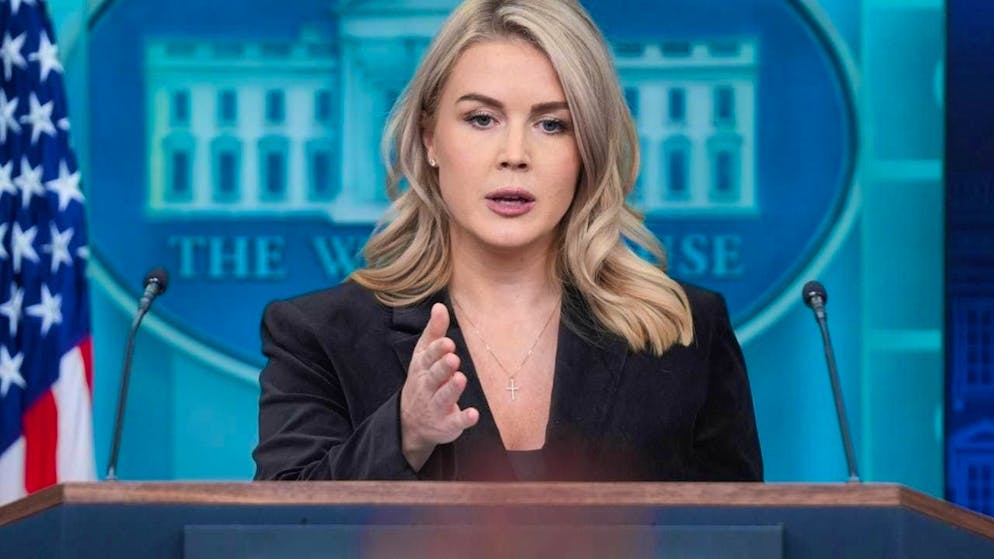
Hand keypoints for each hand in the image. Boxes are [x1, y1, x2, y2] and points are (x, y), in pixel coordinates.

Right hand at [400, 303, 478, 470]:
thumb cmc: (422, 380)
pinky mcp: (447, 424)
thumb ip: (434, 332)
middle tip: (453, 358)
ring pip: (443, 397)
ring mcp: (436, 406)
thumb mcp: (423, 356)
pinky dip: (463, 419)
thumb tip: (439, 306)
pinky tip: (473, 414)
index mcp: (422, 368)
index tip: (448, 342)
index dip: (437, 350)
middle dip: (442, 367)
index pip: (428, 357)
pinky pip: (455, 422)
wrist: (409, 422)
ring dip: (452, 389)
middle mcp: (427, 386)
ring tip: (460, 378)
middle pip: (434, 376)